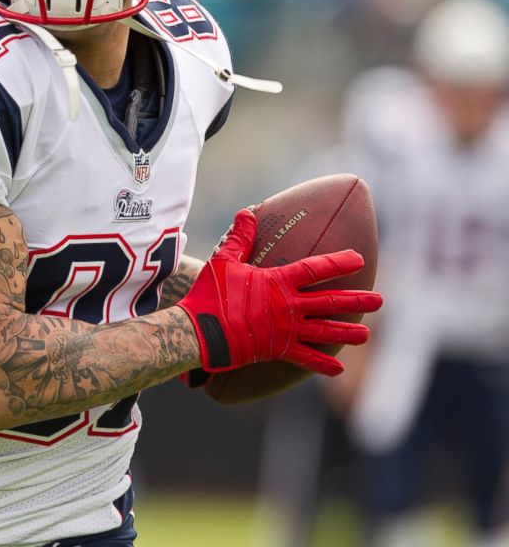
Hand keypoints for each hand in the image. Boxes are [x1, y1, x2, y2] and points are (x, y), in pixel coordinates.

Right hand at [177, 209, 381, 375]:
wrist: (200, 331)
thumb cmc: (210, 294)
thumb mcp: (224, 261)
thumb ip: (240, 238)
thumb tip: (247, 212)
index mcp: (278, 282)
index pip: (316, 269)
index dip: (339, 263)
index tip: (359, 259)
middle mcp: (288, 306)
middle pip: (330, 302)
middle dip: (357, 300)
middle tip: (379, 300)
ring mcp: (285, 330)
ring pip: (325, 331)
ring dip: (347, 332)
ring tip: (366, 334)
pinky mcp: (277, 350)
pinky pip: (305, 359)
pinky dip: (322, 364)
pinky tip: (338, 369)